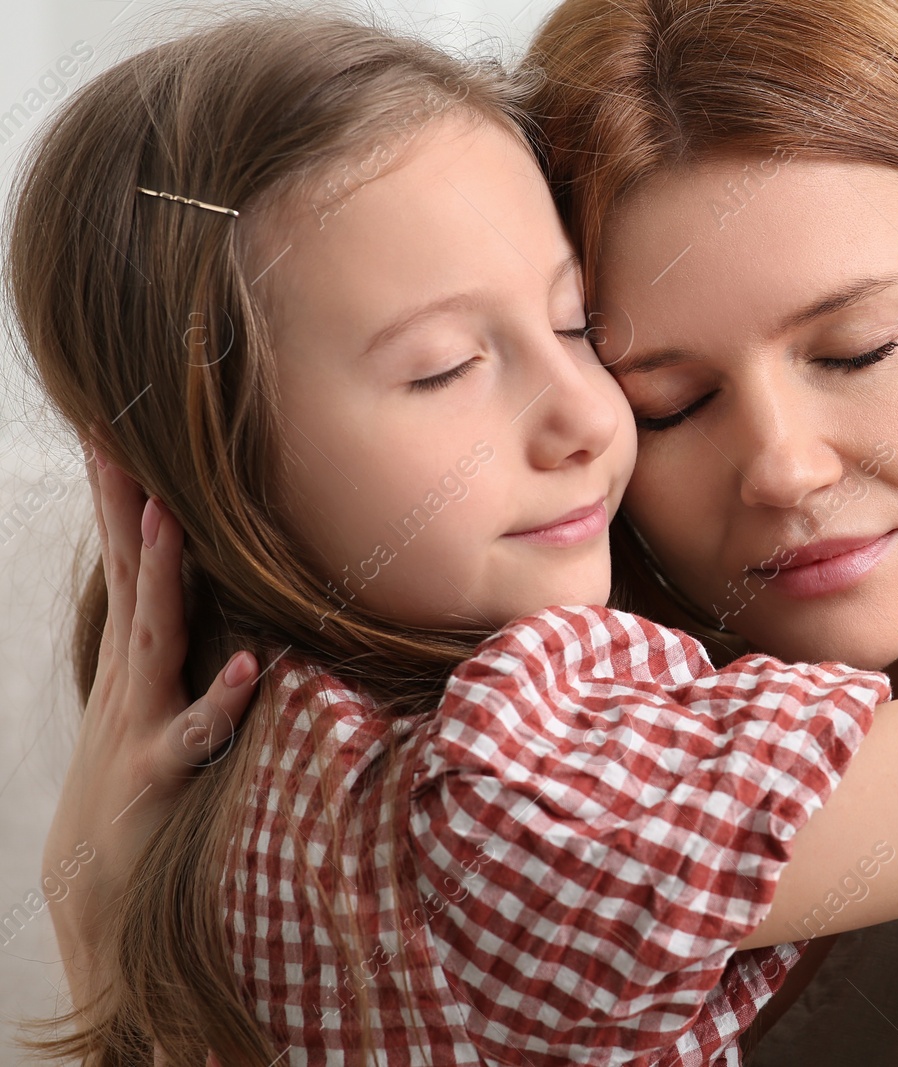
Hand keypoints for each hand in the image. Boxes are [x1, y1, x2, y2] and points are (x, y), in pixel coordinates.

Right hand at [44, 446, 257, 1009]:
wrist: (96, 887)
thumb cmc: (134, 784)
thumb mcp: (151, 701)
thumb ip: (173, 640)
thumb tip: (199, 581)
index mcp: (134, 656)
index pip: (125, 562)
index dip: (122, 495)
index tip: (118, 427)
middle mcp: (131, 678)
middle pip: (127, 581)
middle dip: (124, 509)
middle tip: (123, 437)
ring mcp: (141, 722)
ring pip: (151, 641)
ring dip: (160, 582)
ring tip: (171, 523)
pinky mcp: (161, 774)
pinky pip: (192, 734)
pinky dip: (217, 702)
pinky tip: (245, 670)